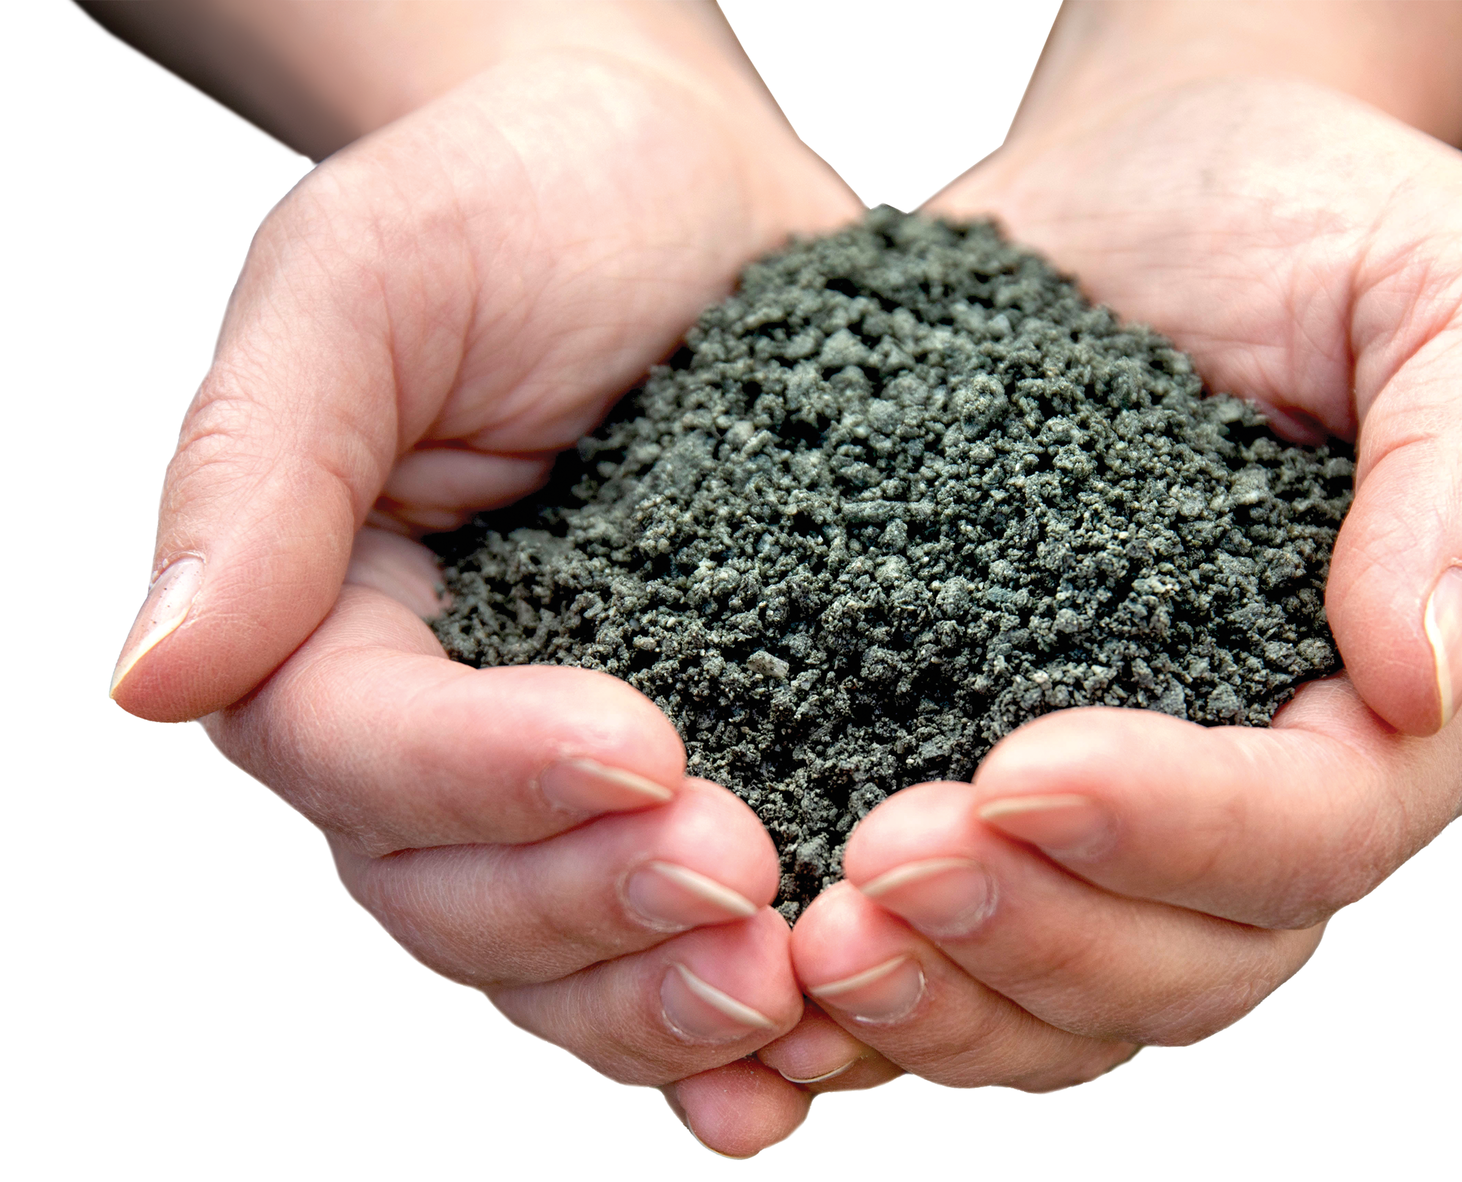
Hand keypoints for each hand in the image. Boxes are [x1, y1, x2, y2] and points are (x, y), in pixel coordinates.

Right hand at [106, 3, 883, 1154]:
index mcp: (334, 624)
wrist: (690, 188)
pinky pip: (695, 925)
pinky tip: (815, 1045)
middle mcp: (447, 725)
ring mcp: (577, 767)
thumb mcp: (374, 283)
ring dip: (669, 1001)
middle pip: (463, 899)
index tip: (640, 749)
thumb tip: (154, 670)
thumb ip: (260, 468)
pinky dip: (742, 1010)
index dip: (490, 782)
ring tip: (790, 992)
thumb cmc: (521, 199)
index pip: (366, 759)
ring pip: (572, 954)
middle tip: (740, 886)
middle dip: (597, 915)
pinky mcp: (719, 760)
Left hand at [788, 63, 1461, 1087]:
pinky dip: (882, 979)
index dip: (1175, 831)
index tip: (1020, 770)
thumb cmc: (1297, 213)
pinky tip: (777, 958)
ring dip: (944, 995)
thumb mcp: (1442, 285)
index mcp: (1392, 699)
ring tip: (815, 939)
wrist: (1143, 188)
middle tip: (880, 870)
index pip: (1315, 833)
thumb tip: (1422, 671)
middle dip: (1033, 935)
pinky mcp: (1000, 786)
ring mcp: (1128, 810)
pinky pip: (959, 941)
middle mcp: (1270, 786)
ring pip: (1068, 994)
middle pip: (1186, 962)